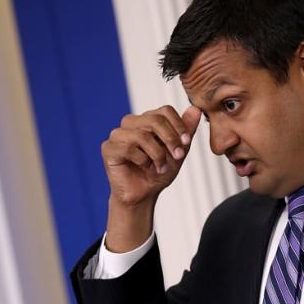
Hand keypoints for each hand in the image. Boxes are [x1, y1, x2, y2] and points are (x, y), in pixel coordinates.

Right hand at [101, 105, 201, 250]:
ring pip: (142, 135)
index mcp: (147, 120)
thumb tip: (196, 109)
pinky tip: (145, 167)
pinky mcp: (108, 148)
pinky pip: (128, 148)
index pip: (164, 110)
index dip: (179, 125)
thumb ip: (187, 130)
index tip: (186, 143)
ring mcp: (118, 135)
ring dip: (157, 154)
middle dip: (171, 139)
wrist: (145, 195)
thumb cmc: (159, 172)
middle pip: (155, 119)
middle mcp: (131, 123)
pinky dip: (142, 160)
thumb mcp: (178, 151)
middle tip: (178, 155)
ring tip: (161, 167)